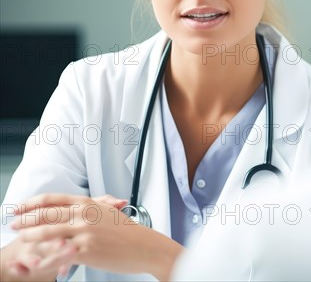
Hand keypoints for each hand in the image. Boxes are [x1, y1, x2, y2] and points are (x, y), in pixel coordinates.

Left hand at [11, 194, 181, 278]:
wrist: (146, 246)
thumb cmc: (130, 232)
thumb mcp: (110, 213)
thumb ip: (93, 208)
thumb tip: (78, 207)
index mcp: (89, 204)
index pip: (54, 199)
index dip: (33, 203)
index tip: (20, 208)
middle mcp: (84, 215)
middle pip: (47, 213)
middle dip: (26, 219)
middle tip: (13, 224)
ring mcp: (85, 232)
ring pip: (48, 232)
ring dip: (30, 236)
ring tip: (21, 239)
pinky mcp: (86, 250)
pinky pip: (58, 255)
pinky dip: (45, 260)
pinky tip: (36, 263)